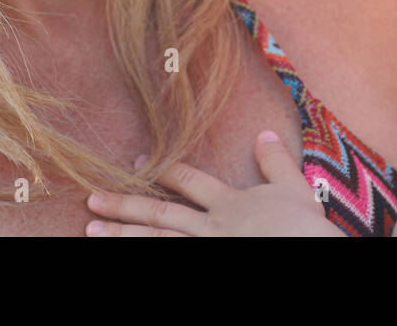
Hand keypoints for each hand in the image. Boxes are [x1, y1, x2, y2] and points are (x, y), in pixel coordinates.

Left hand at [84, 130, 342, 235]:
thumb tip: (264, 133)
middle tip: (92, 198)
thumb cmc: (305, 227)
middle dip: (124, 204)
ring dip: (122, 234)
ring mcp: (207, 249)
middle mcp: (211, 226)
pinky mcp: (209, 264)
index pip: (188, 181)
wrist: (306, 250)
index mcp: (230, 202)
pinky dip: (143, 254)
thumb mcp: (295, 189)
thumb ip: (276, 162)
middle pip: (160, 213)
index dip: (161, 170)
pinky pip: (166, 259)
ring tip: (91, 228)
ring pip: (156, 239)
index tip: (134, 162)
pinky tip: (120, 253)